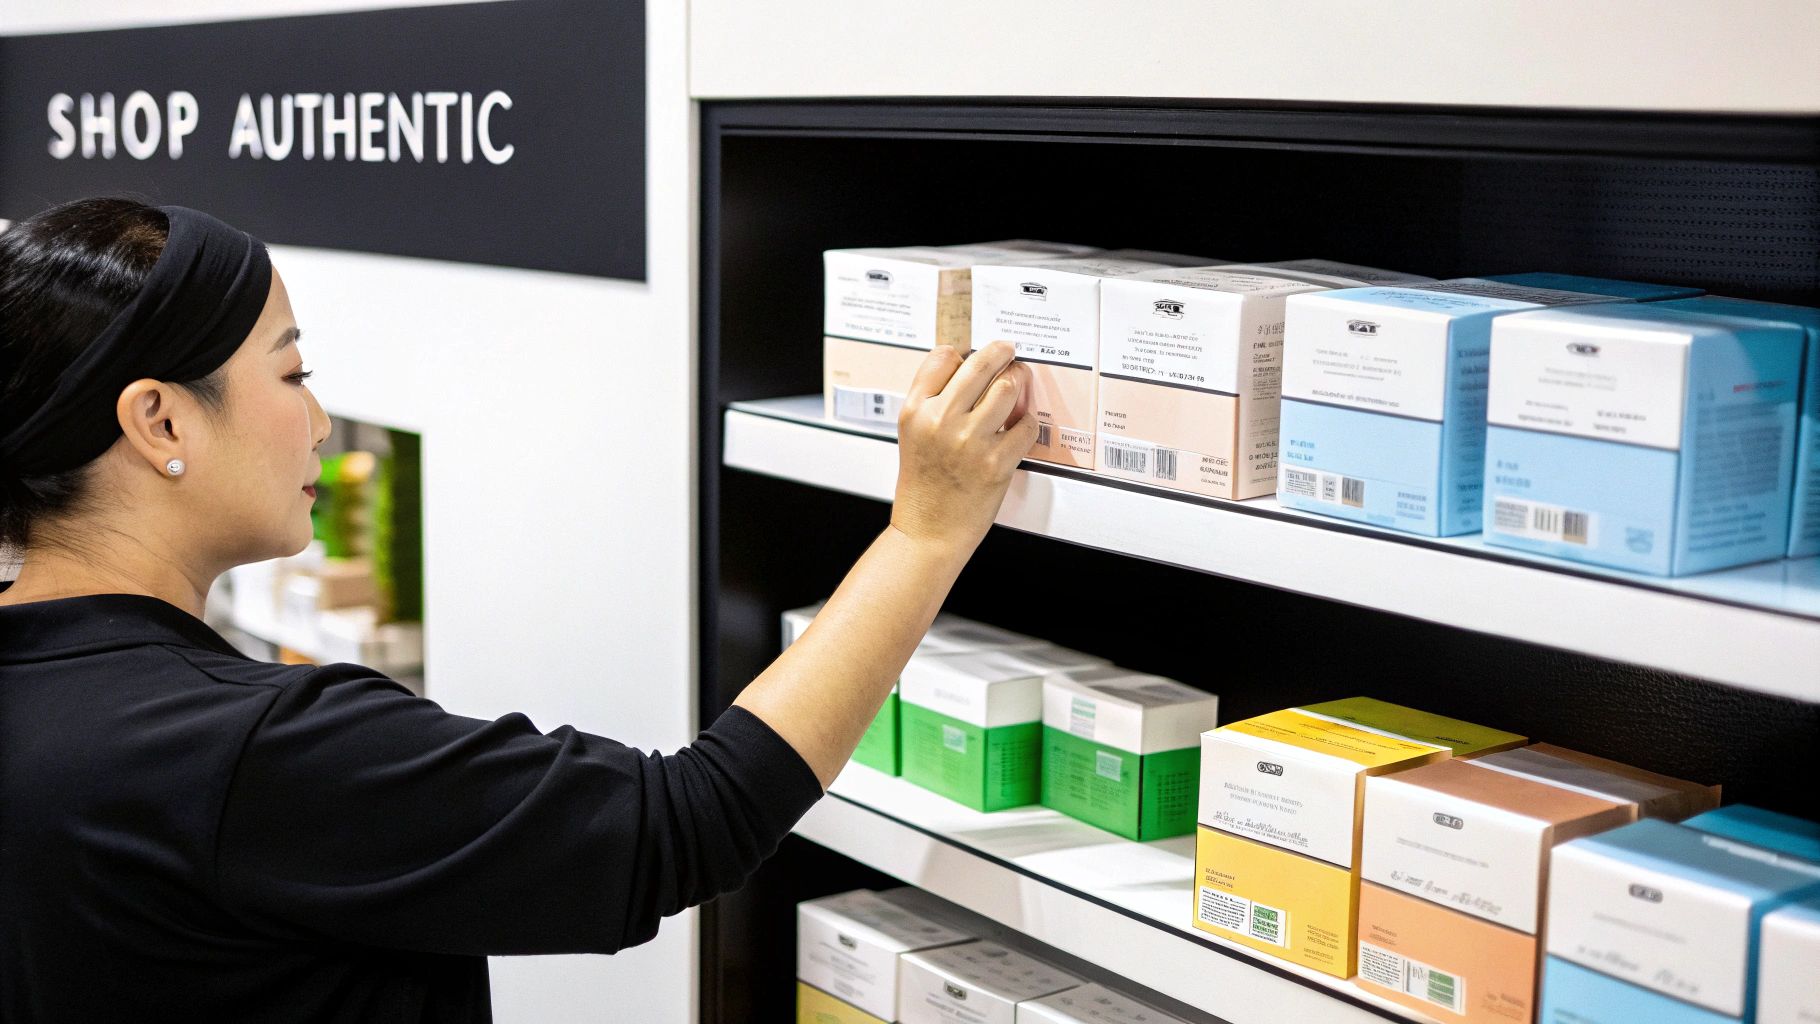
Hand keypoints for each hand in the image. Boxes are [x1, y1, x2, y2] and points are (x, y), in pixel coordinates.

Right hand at [890, 342, 1039, 552]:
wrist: (929, 530)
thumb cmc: (923, 485)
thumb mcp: (911, 433)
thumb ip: (930, 398)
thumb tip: (964, 363)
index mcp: (915, 410)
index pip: (943, 357)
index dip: (964, 353)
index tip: (976, 355)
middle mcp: (940, 421)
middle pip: (981, 364)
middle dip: (1002, 353)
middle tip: (1009, 353)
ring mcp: (970, 441)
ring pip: (1008, 388)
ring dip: (1019, 381)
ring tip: (1018, 382)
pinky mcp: (996, 462)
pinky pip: (1026, 425)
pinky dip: (1028, 423)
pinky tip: (1019, 426)